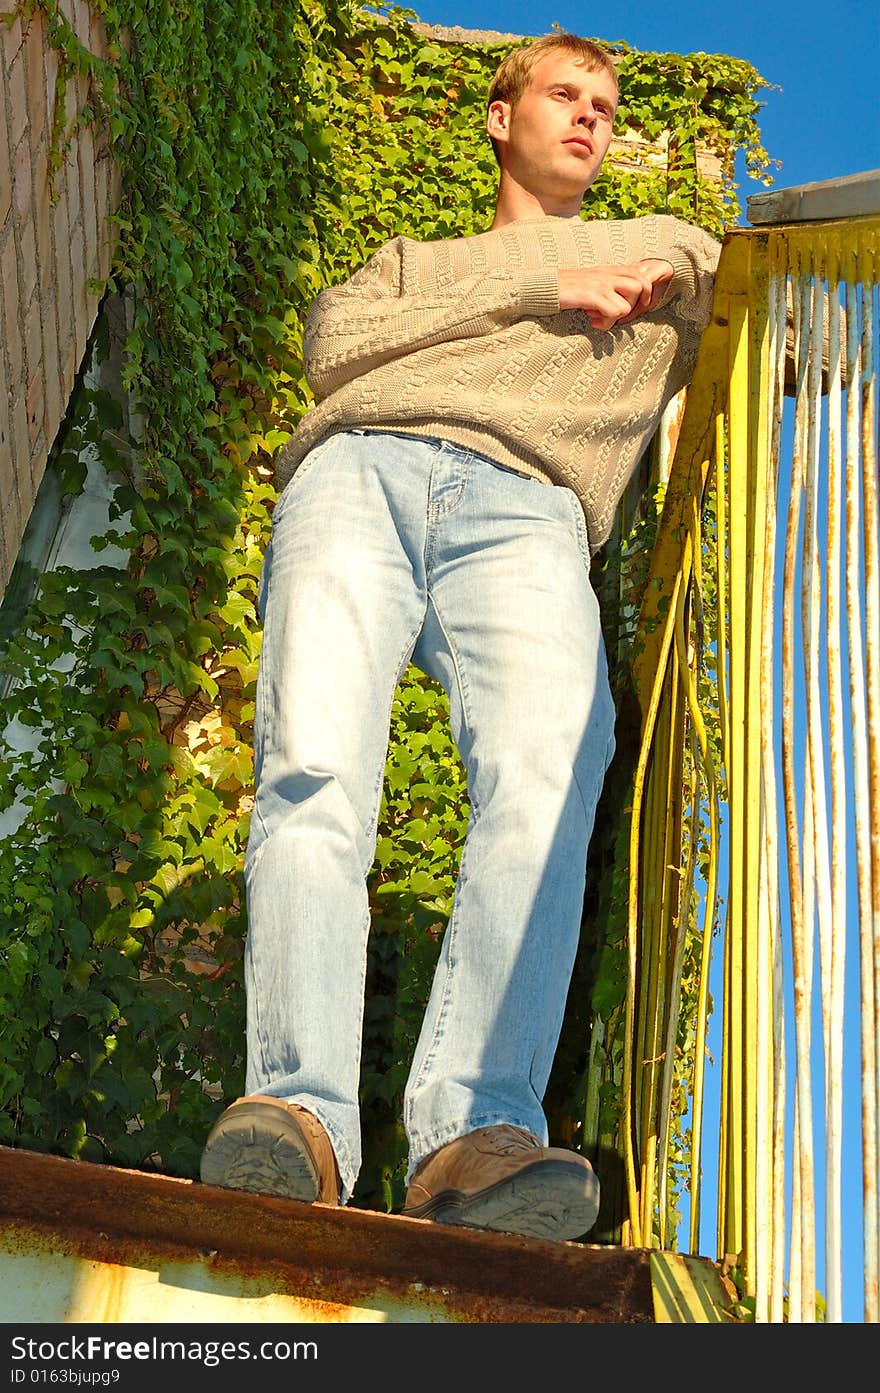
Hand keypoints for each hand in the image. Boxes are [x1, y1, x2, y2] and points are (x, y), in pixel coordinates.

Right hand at [557, 259, 674, 328]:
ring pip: (628, 304)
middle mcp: (609, 274)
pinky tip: (592, 321)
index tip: (635, 308)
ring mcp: (601, 284)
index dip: (645, 294)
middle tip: (620, 317)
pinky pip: (614, 312)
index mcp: (611, 270)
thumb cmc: (567, 289)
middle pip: (642, 286)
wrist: (545, 287)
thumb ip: (609, 286)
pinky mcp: (592, 295)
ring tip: (600, 318)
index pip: (642, 275)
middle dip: (636, 307)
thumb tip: (622, 305)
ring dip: (617, 317)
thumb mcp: (593, 282)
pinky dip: (605, 323)